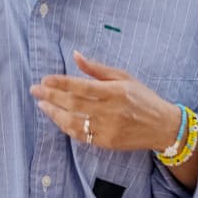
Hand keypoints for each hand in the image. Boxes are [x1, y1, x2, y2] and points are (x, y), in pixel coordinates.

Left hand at [32, 52, 185, 152]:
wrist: (163, 126)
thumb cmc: (143, 98)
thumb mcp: (124, 77)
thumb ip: (97, 69)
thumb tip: (75, 55)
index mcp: (115, 91)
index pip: (81, 86)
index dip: (61, 83)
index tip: (45, 79)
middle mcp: (111, 110)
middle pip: (73, 103)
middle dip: (51, 96)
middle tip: (35, 90)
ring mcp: (108, 128)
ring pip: (73, 122)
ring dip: (54, 113)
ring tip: (42, 104)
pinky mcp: (107, 142)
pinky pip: (81, 136)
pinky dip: (66, 127)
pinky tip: (57, 119)